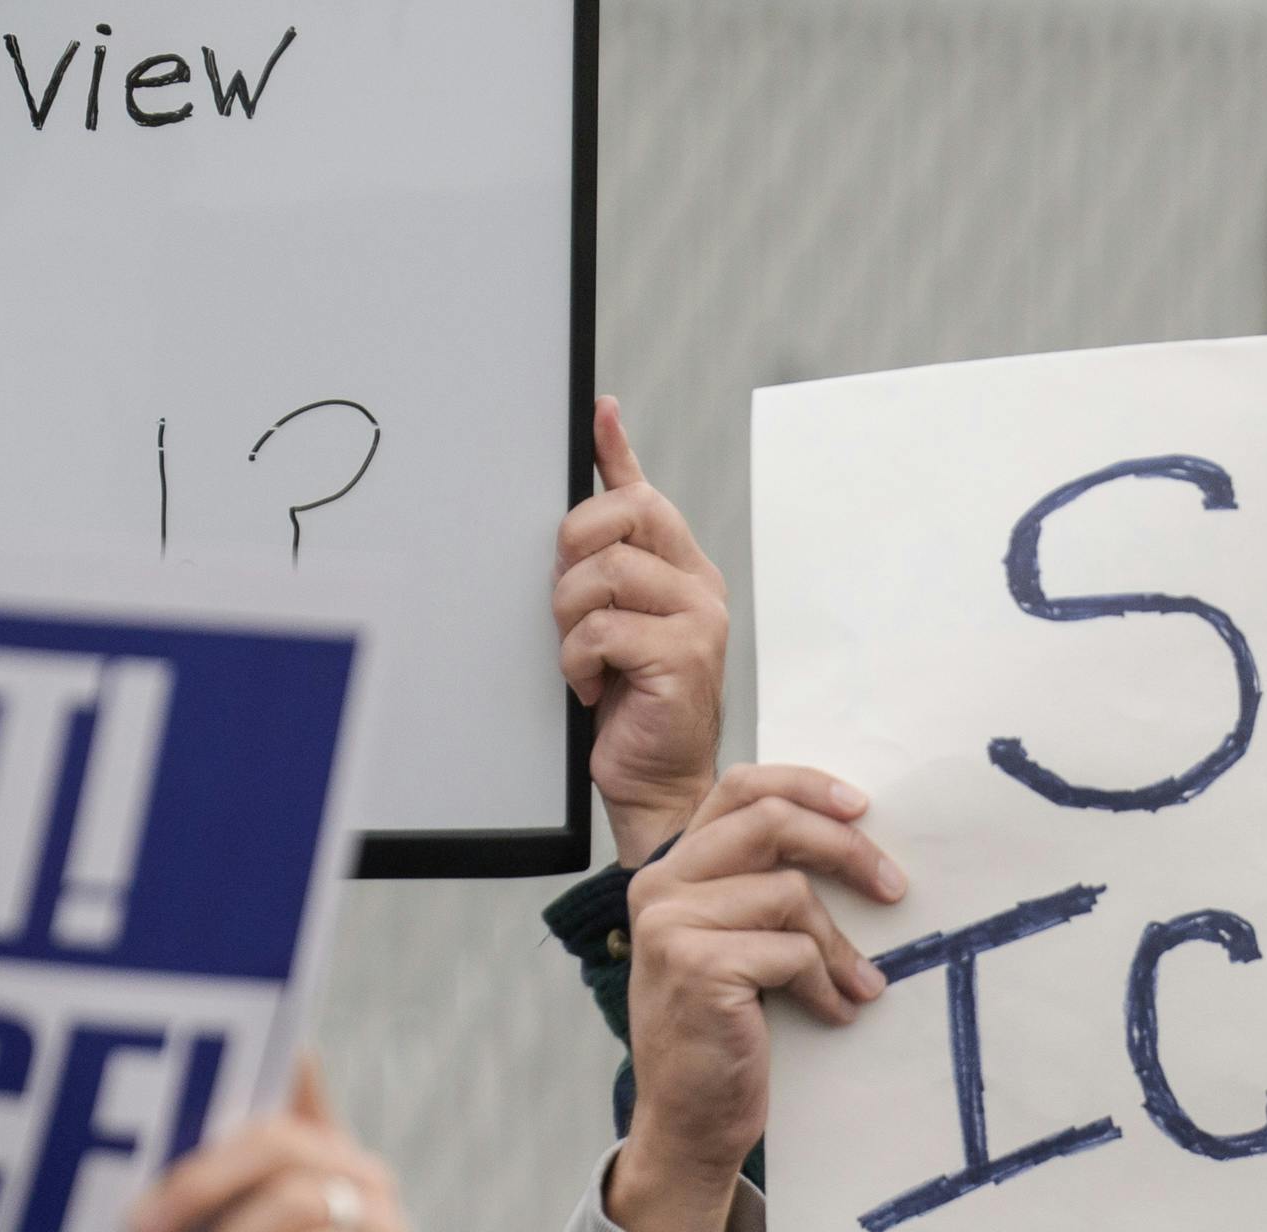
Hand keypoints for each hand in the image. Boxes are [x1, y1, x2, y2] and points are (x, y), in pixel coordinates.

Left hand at [127, 1058, 407, 1231]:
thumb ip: (196, 1201)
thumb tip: (126, 1169)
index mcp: (314, 1154)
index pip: (295, 1084)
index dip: (273, 1058)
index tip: (226, 1040)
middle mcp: (356, 1177)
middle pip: (280, 1142)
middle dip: (201, 1179)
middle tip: (144, 1229)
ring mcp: (379, 1229)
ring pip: (301, 1198)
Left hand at [559, 397, 729, 866]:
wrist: (657, 785)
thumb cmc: (632, 710)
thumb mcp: (610, 626)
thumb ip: (601, 569)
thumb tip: (584, 509)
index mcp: (682, 573)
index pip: (645, 495)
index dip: (616, 450)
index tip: (597, 411)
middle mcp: (699, 587)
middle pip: (625, 515)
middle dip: (574, 549)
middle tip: (567, 600)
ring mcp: (698, 620)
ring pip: (605, 572)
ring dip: (570, 617)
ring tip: (578, 655)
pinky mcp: (684, 656)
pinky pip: (603, 627)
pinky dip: (578, 658)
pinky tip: (588, 684)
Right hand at [607, 763, 906, 1231]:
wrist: (687, 1118)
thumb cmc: (719, 1032)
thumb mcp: (732, 944)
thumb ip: (758, 889)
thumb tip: (848, 841)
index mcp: (670, 870)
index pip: (739, 787)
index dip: (806, 786)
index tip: (861, 809)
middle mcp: (660, 887)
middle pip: (771, 822)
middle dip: (846, 850)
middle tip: (893, 888)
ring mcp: (673, 926)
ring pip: (791, 893)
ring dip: (840, 945)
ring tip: (859, 982)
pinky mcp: (699, 967)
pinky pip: (793, 952)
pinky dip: (826, 985)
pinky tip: (832, 1013)